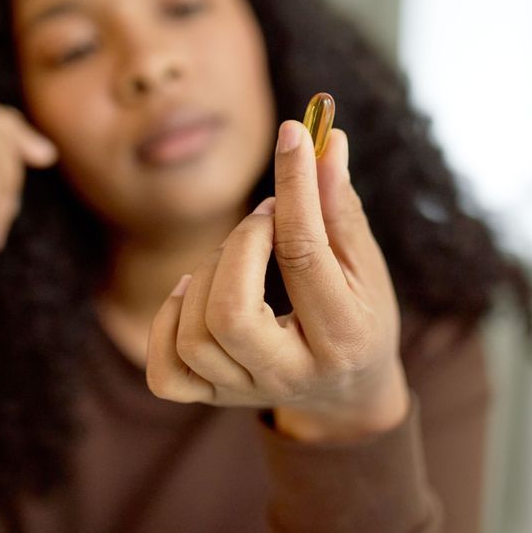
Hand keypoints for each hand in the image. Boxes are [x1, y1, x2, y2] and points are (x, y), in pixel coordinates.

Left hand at [146, 121, 408, 441]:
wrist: (347, 396)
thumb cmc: (360, 316)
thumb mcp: (365, 265)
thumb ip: (340, 208)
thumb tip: (326, 141)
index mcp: (344, 338)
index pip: (305, 254)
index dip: (296, 184)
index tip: (294, 133)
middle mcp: (291, 375)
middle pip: (232, 313)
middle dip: (241, 244)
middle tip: (265, 219)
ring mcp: (246, 391)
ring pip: (196, 336)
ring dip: (208, 274)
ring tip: (240, 254)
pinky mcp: (213, 398)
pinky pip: (166, 370)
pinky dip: (169, 321)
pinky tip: (194, 293)